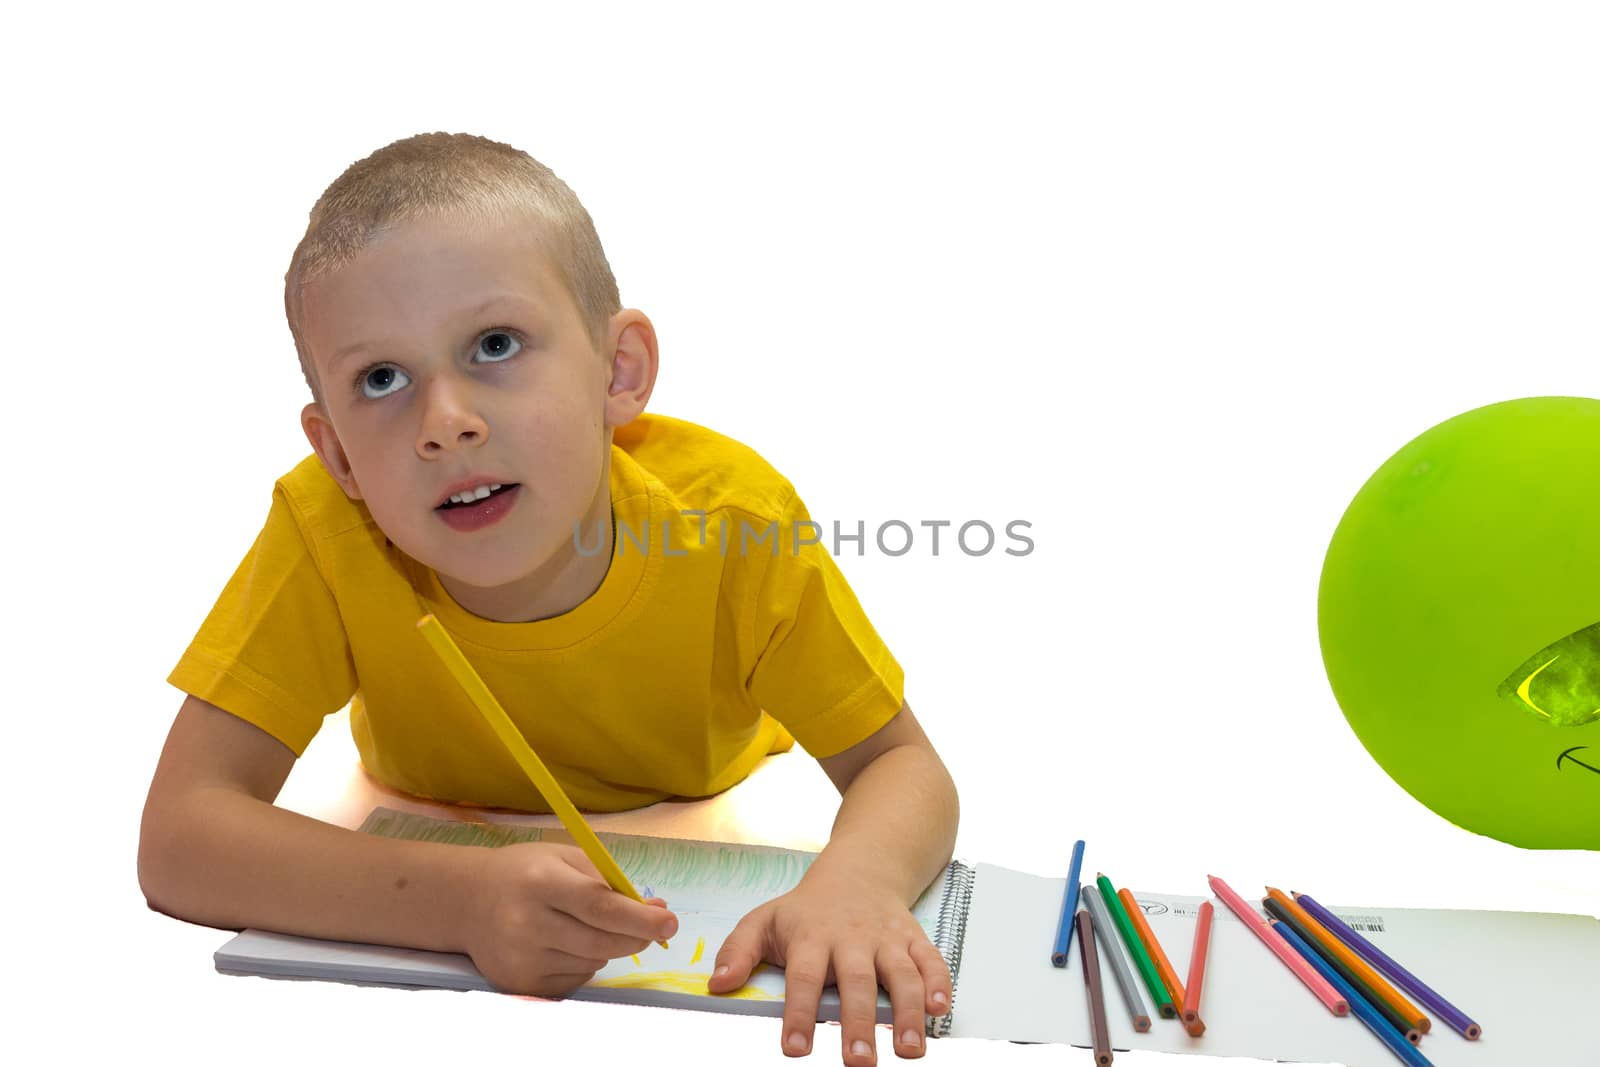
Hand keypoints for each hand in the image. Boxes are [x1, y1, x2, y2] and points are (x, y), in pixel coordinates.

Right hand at [460, 841, 678, 996]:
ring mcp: (522, 958)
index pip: (600, 907)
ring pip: (593, 962)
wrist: (468, 901)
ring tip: (590, 925)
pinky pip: (576, 978)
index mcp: (541, 882)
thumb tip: (657, 910)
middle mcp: (527, 923)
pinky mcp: (521, 983)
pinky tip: (567, 943)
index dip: (640, 918)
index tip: (670, 922)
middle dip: (637, 937)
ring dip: (609, 947)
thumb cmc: (526, 872)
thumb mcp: (565, 858)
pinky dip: (586, 962)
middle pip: (601, 942)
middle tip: (655, 928)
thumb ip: (610, 882)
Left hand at [706, 867, 950, 1062]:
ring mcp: (887, 938)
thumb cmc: (808, 908)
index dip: (798, 1013)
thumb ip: (738, 950)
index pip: (803, 977)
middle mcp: (852, 938)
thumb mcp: (765, 919)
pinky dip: (940, 984)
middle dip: (859, 1023)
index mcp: (811, 936)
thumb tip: (717, 984)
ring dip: (907, 1012)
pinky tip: (939, 1011)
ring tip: (909, 1050)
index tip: (795, 1049)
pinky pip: (932, 960)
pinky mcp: (914, 938)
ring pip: (901, 975)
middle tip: (859, 1063)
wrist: (859, 869)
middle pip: (857, 981)